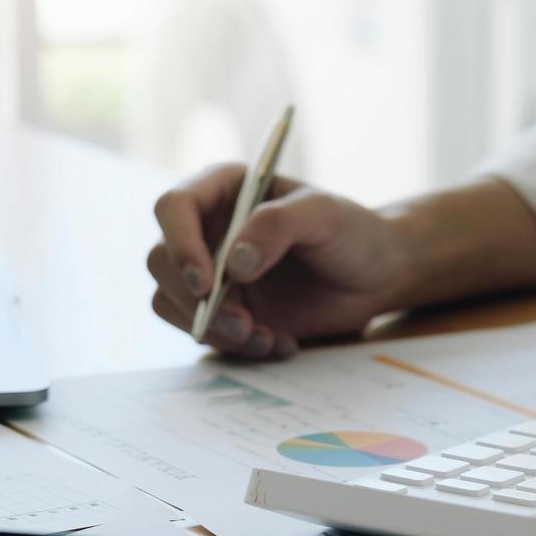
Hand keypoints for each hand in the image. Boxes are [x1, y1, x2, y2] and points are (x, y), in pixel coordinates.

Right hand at [147, 166, 414, 357]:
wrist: (374, 276)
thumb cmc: (353, 232)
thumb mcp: (325, 216)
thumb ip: (278, 225)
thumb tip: (233, 263)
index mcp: (223, 189)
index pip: (174, 208)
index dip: (180, 245)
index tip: (207, 283)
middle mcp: (206, 229)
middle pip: (161, 261)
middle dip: (196, 301)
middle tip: (244, 324)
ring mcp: (209, 272)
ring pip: (172, 302)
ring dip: (213, 329)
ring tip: (266, 338)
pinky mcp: (220, 309)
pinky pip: (202, 332)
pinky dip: (234, 346)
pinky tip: (278, 343)